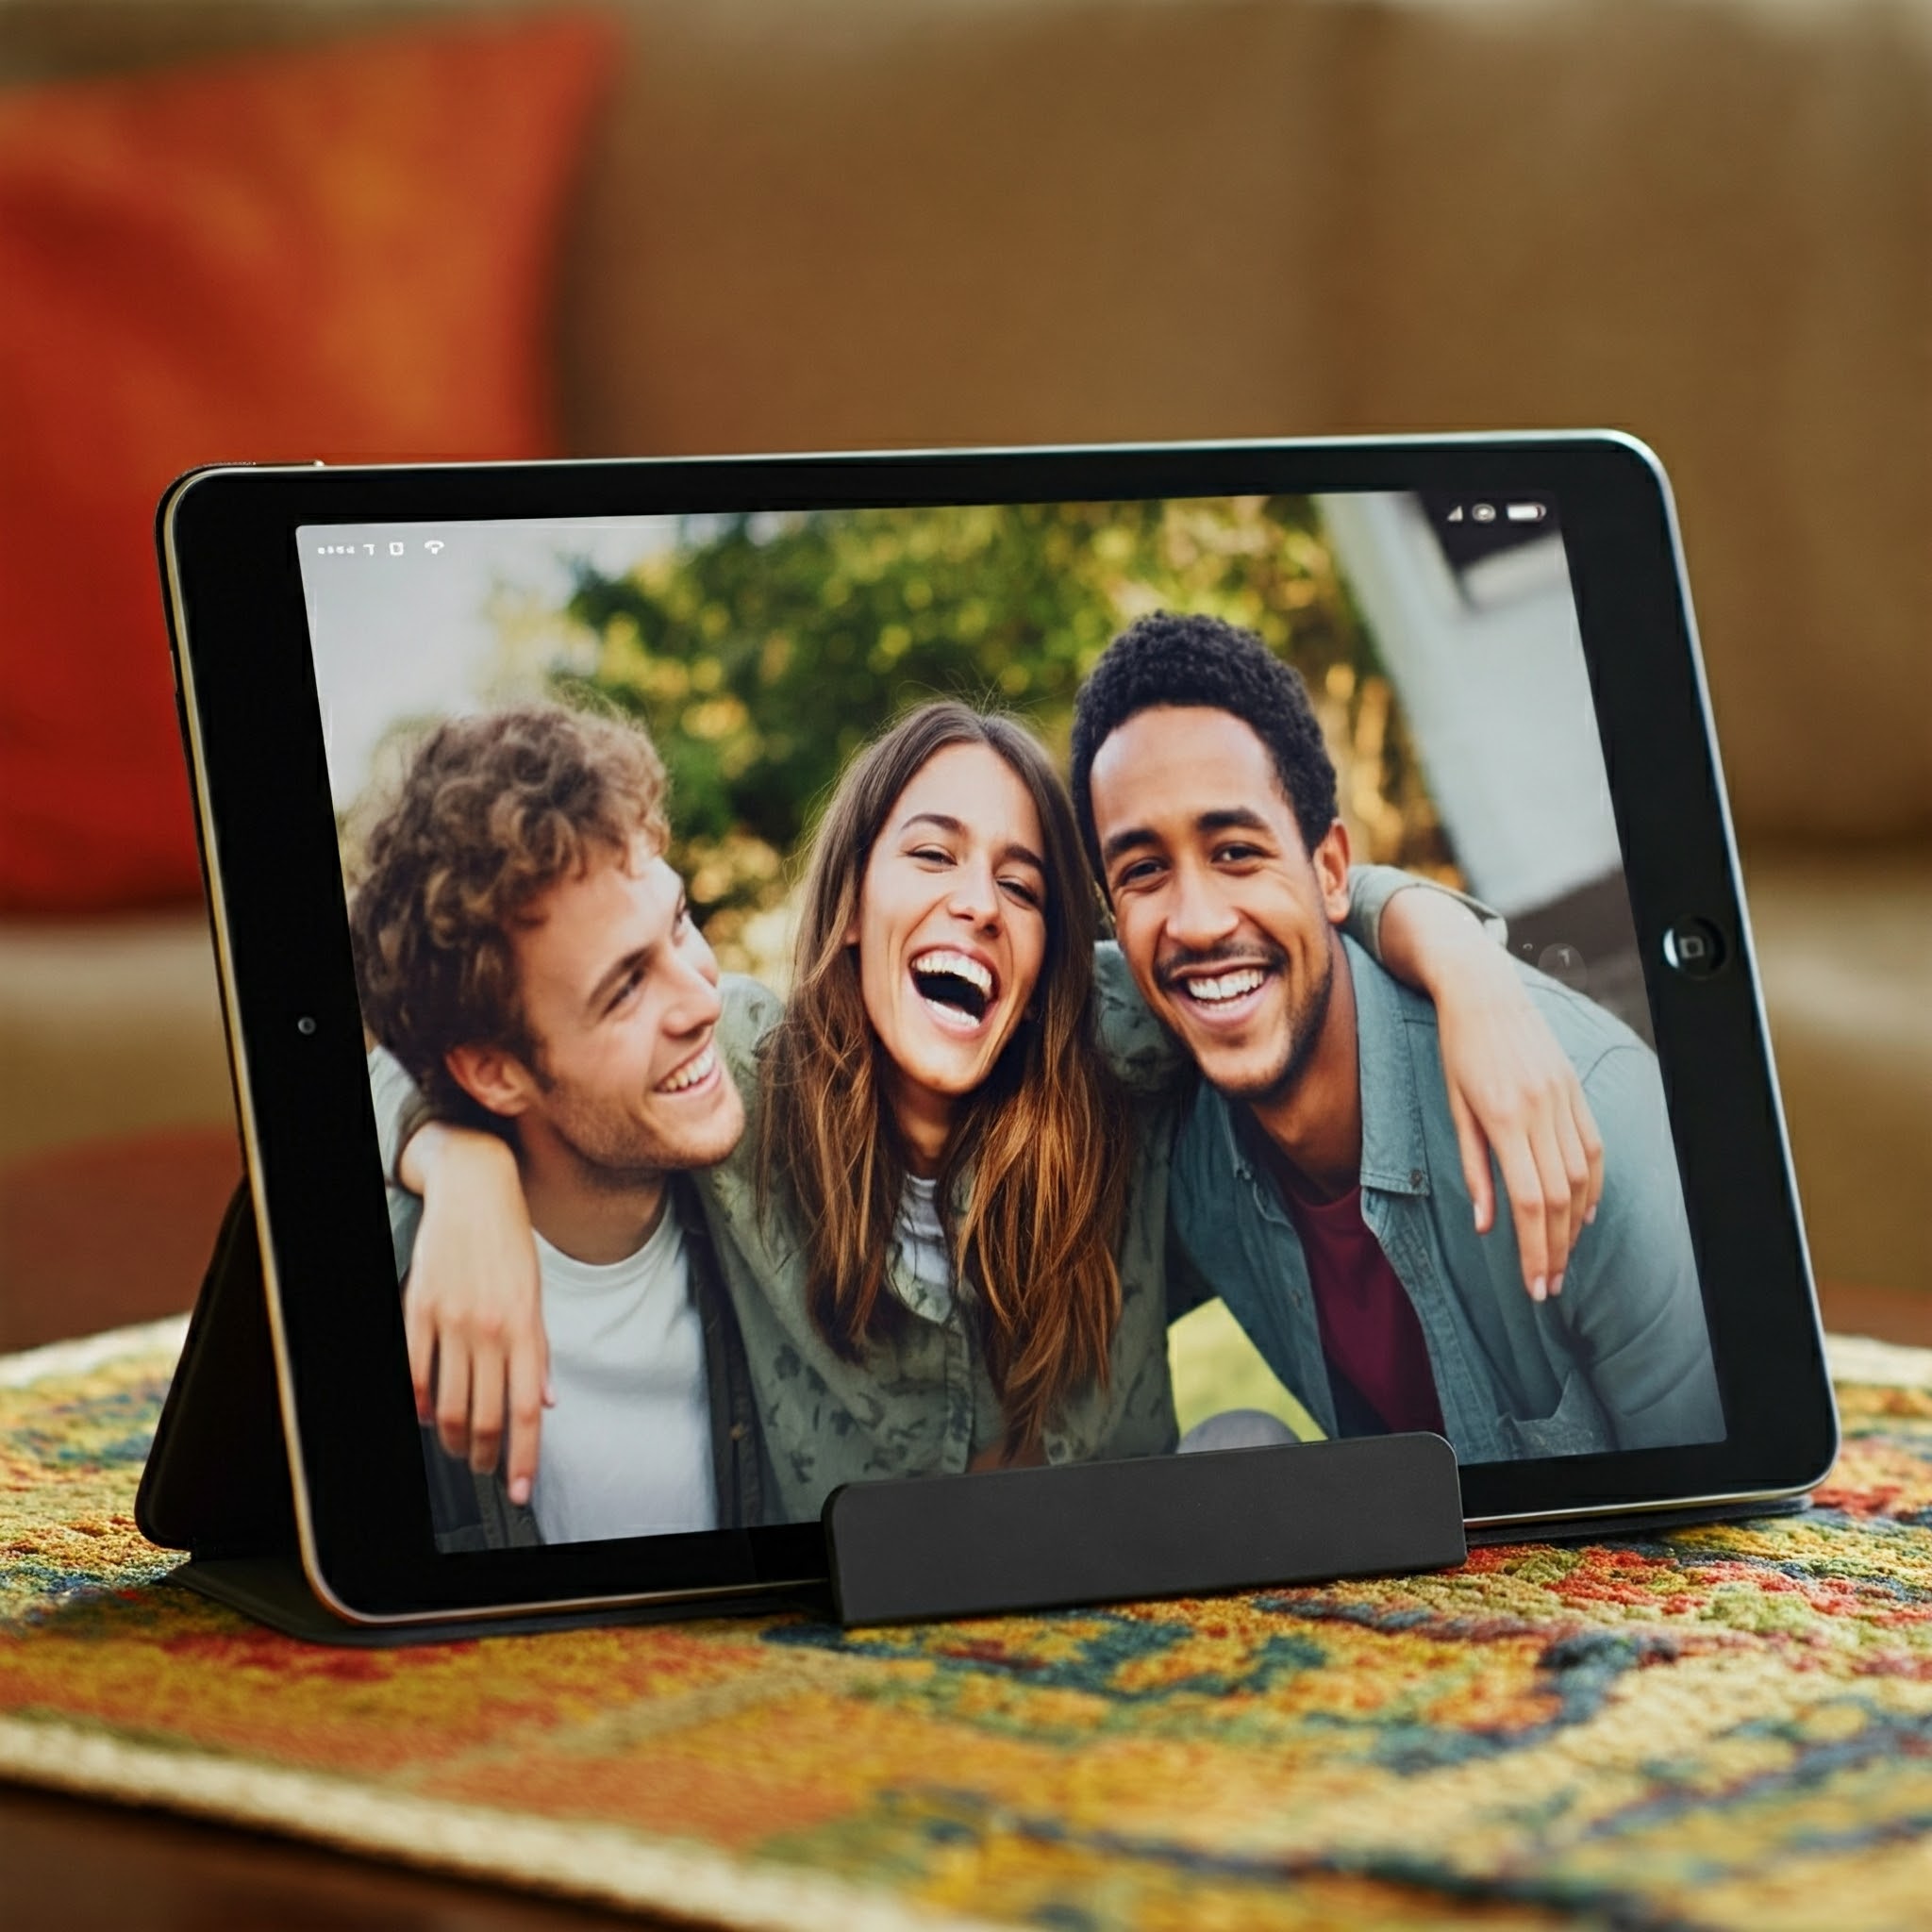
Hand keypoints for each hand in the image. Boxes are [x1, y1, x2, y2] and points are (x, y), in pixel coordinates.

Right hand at [399, 1123, 549, 1502]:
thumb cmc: (510, 1241)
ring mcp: (451, 1319)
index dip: (524, 1456)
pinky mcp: (418, 1308)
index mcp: (525, 1325)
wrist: (475, 1188)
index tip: (521, 1489)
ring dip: (453, 1438)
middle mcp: (490, 1327)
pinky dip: (417, 1404)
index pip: (527, 1408)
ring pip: (446, 1403)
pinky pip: (414, 1371)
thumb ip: (539, 1350)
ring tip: (461, 1449)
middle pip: (485, 1415)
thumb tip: (546, 1400)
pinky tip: (424, 1416)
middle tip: (488, 1470)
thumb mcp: (537, 1292)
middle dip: (486, 1455)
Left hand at [1376, 883, 1603, 1298]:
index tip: (1534, 1285)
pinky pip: (1593, 1148)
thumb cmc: (1457, 1049)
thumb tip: (1485, 1225)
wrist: (1482, 989)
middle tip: (1548, 1286)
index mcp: (1504, 1117)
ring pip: (1582, 1178)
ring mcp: (1563, 1099)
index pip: (1530, 1202)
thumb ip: (1474, 1168)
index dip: (1535, 1250)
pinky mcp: (1574, 1089)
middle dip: (1556, 1250)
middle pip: (1560, 1199)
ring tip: (1562, 1258)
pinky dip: (1592, 1186)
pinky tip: (1583, 1213)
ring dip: (1576, 1226)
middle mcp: (1541, 1110)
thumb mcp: (1453, 1107)